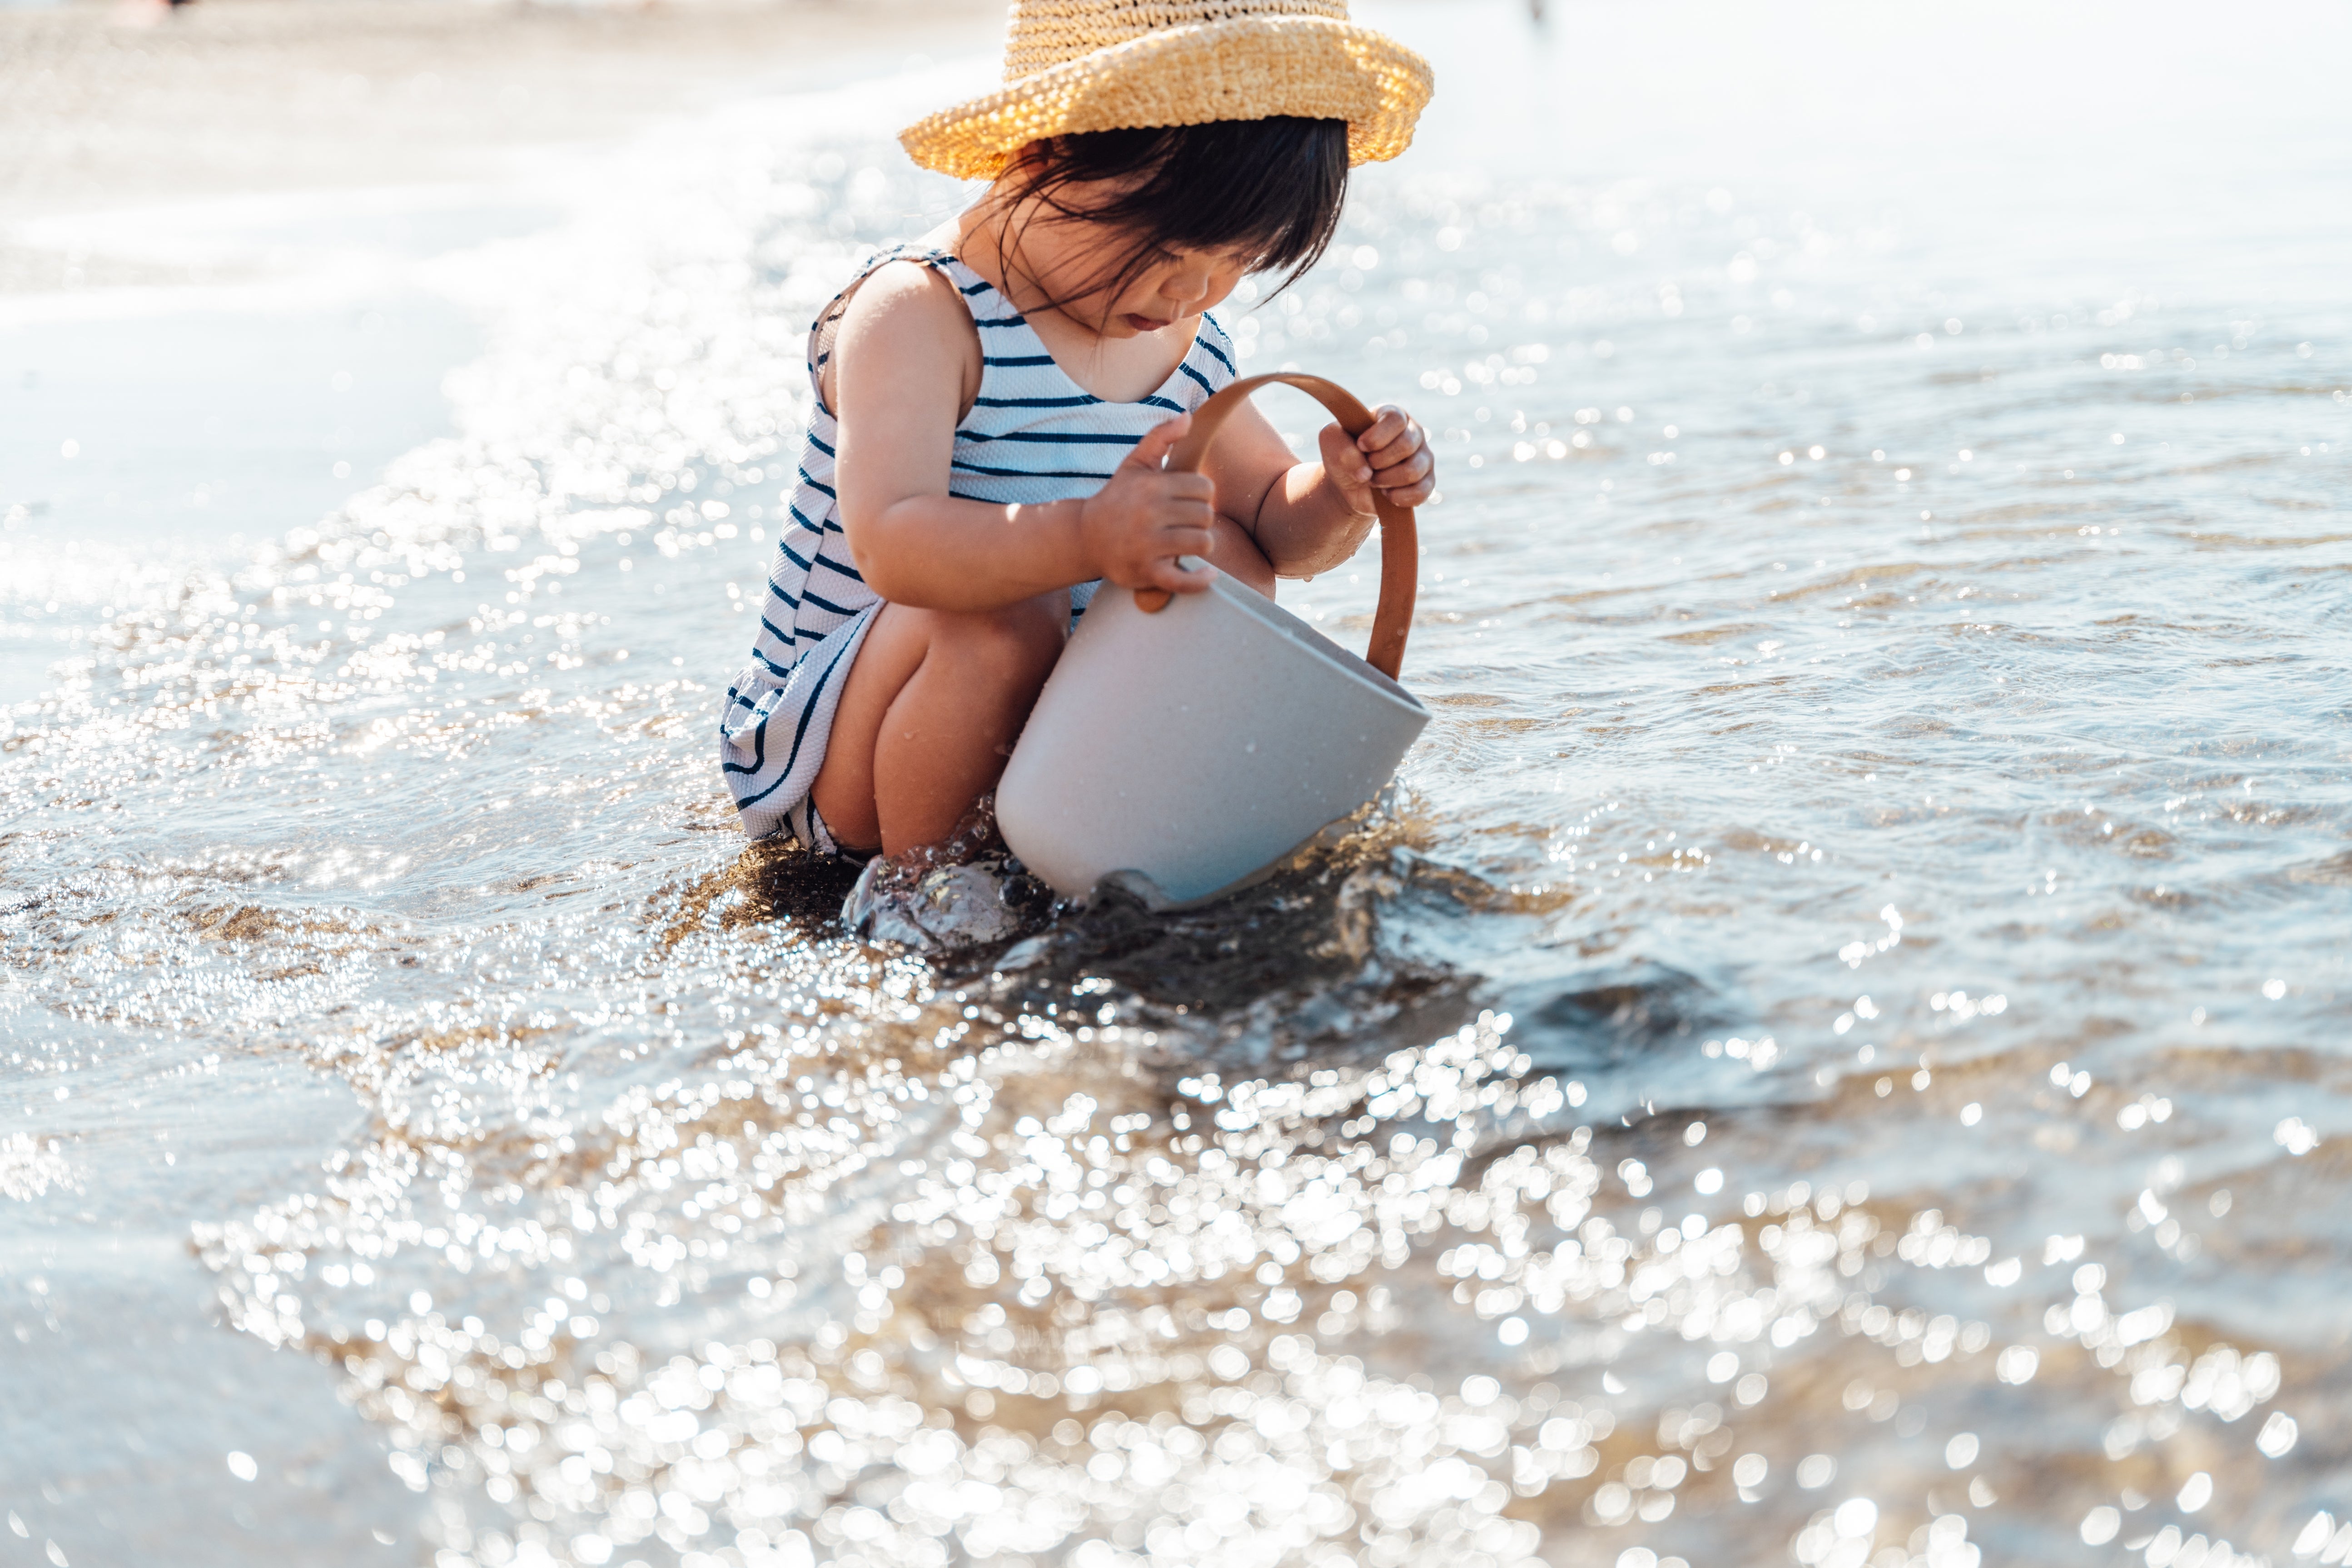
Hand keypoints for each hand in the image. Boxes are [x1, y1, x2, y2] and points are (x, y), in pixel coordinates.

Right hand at [1080, 415, 1219, 593]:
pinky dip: (1201, 579)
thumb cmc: (1117, 499)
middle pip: (1206, 515)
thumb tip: (1188, 417)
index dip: (1202, 495)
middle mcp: (1150, 514)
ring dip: (1203, 544)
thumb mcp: (1134, 463)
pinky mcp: (1147, 572)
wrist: (1085, 537)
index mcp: (1151, 486)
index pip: (1204, 488)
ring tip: (1192, 542)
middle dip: (1202, 519)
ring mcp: (1148, 545)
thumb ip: (1160, 437)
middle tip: (1189, 523)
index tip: (1189, 501)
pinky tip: (1208, 573)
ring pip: (1202, 542)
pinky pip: (1185, 579)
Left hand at [1319, 404, 1434, 512]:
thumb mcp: (1331, 442)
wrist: (1350, 483)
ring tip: (1373, 481)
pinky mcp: (1427, 482)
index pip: (1395, 419)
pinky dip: (1399, 497)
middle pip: (1406, 445)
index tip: (1361, 446)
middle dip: (1379, 461)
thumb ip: (1340, 447)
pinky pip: (1421, 492)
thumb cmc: (1343, 454)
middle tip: (1366, 466)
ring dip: (1386, 481)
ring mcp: (1423, 458)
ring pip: (1413, 470)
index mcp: (1392, 415)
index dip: (1378, 436)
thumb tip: (1365, 472)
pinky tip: (1386, 495)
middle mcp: (1413, 433)